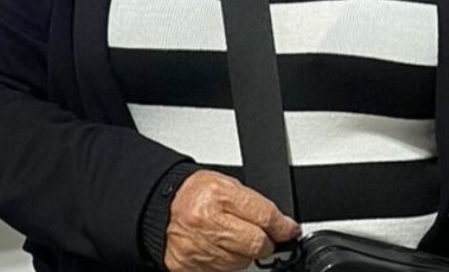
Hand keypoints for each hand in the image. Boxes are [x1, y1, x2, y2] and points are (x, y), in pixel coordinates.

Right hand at [163, 169, 299, 271]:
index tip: (289, 230)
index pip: (265, 216)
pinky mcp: (189, 267)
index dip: (283, 226)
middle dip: (264, 242)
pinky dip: (224, 263)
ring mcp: (198, 248)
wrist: (159, 206)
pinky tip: (216, 248)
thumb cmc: (194, 193)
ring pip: (241, 263)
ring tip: (229, 237)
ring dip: (242, 253)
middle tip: (259, 235)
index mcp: (219, 195)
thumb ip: (254, 204)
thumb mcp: (227, 184)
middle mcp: (207, 222)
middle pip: (257, 244)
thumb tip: (282, 224)